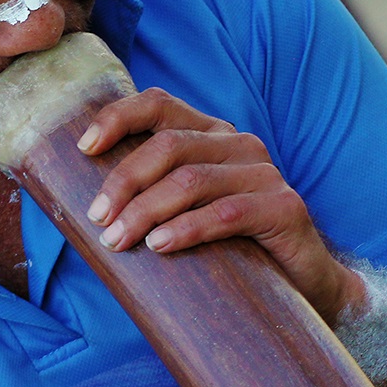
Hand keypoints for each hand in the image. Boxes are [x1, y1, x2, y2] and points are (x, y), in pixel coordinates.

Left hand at [77, 87, 363, 323]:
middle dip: (124, 180)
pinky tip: (159, 245)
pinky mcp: (284, 207)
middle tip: (97, 218)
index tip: (84, 148)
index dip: (119, 118)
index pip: (160, 104)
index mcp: (211, 134)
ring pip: (191, 180)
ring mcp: (264, 173)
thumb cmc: (231, 245)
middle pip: (169, 145)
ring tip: (117, 239)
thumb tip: (89, 204)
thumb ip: (154, 193)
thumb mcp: (187, 210)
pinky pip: (226, 213)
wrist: (301, 282)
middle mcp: (239, 144)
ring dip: (145, 210)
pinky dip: (186, 229)